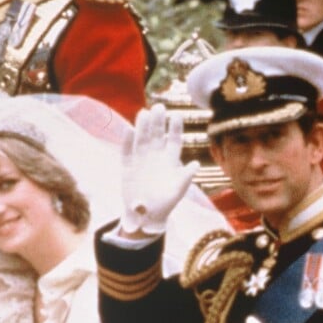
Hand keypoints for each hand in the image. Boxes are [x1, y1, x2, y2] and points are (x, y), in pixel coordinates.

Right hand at [120, 103, 199, 233]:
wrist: (146, 216)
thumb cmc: (165, 203)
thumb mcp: (178, 191)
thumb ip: (185, 177)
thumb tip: (196, 164)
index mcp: (170, 160)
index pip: (174, 139)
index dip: (175, 128)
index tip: (176, 115)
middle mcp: (155, 156)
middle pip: (157, 135)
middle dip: (158, 121)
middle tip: (159, 106)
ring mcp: (140, 160)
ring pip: (141, 139)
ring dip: (142, 127)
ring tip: (144, 113)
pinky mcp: (127, 167)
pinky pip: (126, 152)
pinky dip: (127, 142)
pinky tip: (129, 130)